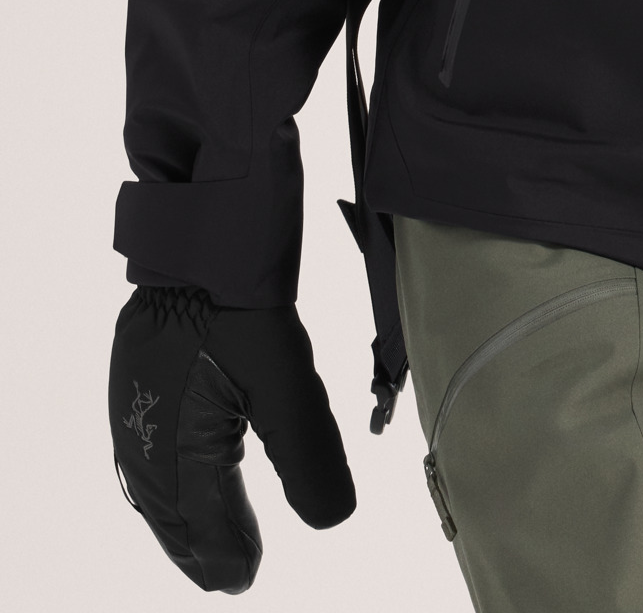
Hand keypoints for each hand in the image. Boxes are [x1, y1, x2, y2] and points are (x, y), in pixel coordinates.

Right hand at [110, 286, 354, 591]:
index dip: (226, 553)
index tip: (244, 578)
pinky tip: (179, 478)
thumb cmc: (241, 309)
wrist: (200, 240)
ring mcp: (133, 407)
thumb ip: (308, 457)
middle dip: (200, 546)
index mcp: (178, 451)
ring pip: (154, 486)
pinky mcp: (135, 378)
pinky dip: (164, 480)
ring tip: (205, 543)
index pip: (204, 523)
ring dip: (180, 518)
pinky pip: (145, 450)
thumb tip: (333, 521)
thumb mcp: (288, 384)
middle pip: (173, 514)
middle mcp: (145, 439)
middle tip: (227, 575)